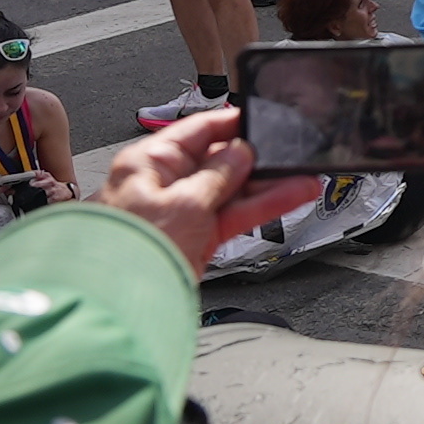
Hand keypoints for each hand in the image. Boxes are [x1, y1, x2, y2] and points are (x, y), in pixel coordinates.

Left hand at [102, 106, 322, 277]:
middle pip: (220, 161)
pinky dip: (263, 206)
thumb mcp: (184, 202)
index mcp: (149, 163)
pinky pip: (235, 214)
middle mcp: (164, 184)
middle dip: (257, 158)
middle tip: (290, 154)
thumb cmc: (130, 249)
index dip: (234, 124)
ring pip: (233, 189)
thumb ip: (220, 174)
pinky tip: (291, 196)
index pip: (198, 131)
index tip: (266, 120)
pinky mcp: (196, 237)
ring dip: (269, 184)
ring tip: (303, 178)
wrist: (120, 303)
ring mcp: (182, 212)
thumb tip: (242, 152)